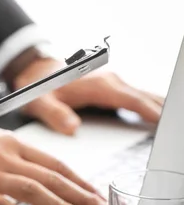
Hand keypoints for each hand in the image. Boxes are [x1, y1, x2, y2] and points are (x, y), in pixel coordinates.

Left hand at [13, 58, 163, 134]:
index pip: (133, 100)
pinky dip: (151, 107)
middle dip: (164, 113)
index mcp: (98, 86)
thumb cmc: (38, 87)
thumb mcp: (40, 103)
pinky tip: (159, 118)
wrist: (35, 70)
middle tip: (174, 134)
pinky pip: (137, 97)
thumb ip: (55, 115)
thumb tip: (72, 128)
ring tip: (171, 129)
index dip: (152, 113)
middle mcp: (111, 82)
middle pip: (146, 98)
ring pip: (145, 96)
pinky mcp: (111, 87)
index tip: (166, 124)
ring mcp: (113, 83)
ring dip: (160, 109)